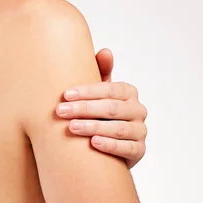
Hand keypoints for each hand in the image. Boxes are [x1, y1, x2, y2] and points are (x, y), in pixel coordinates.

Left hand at [56, 48, 147, 168]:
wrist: (106, 147)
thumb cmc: (98, 113)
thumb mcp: (97, 93)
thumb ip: (100, 72)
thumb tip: (105, 51)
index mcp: (128, 92)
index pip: (109, 89)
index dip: (87, 92)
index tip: (65, 95)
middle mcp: (138, 110)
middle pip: (111, 108)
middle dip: (84, 109)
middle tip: (61, 111)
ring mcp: (140, 131)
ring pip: (118, 128)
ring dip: (93, 127)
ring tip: (72, 127)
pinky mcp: (139, 151)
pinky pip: (126, 148)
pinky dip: (110, 145)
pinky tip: (93, 143)